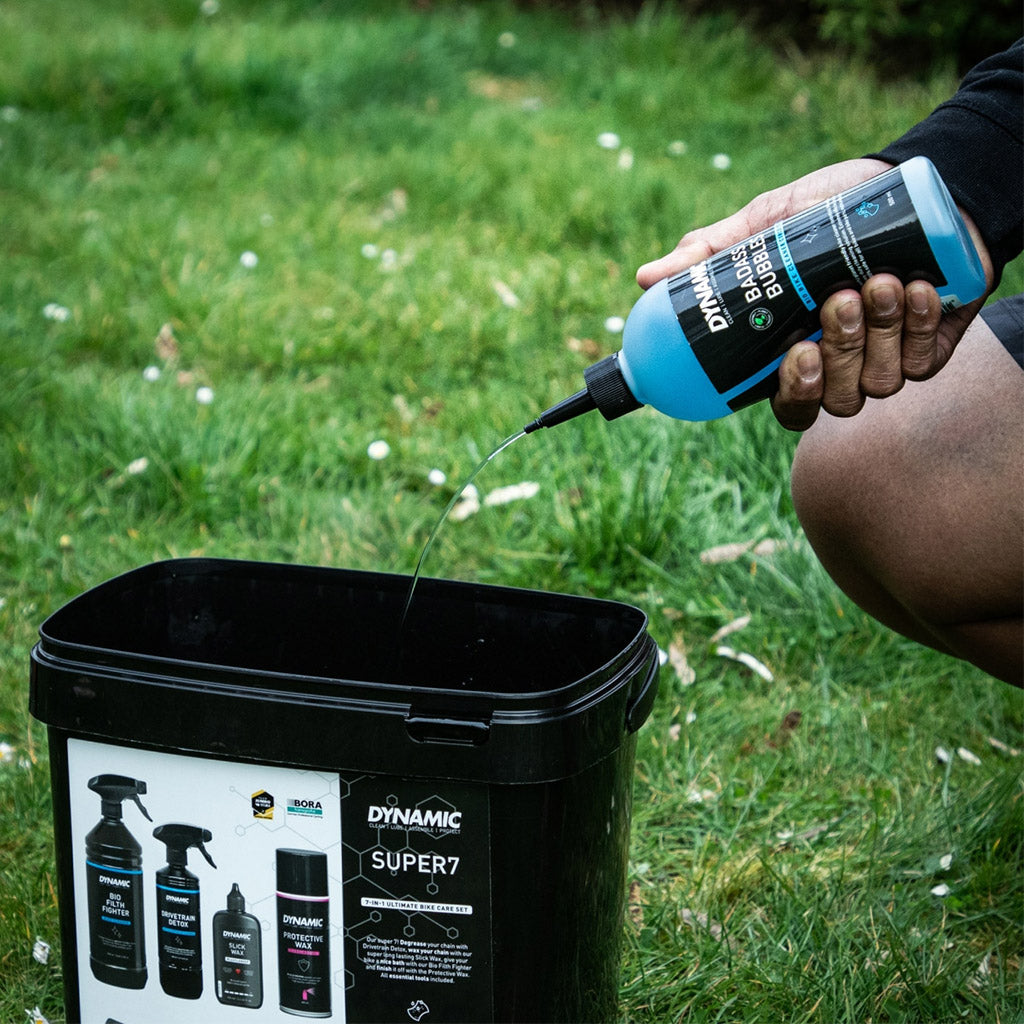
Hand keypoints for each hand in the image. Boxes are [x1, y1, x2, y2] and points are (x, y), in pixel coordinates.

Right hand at [636, 158, 993, 430]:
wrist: (916, 186)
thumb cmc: (834, 208)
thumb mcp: (767, 225)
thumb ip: (711, 253)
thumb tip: (644, 278)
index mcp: (796, 353)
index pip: (786, 402)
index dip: (789, 394)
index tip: (791, 358)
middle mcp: (839, 368)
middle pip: (830, 401)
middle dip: (835, 356)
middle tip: (836, 302)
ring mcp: (885, 363)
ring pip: (874, 384)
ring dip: (875, 334)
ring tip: (878, 280)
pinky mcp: (927, 351)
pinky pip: (919, 362)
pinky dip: (914, 325)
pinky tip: (912, 288)